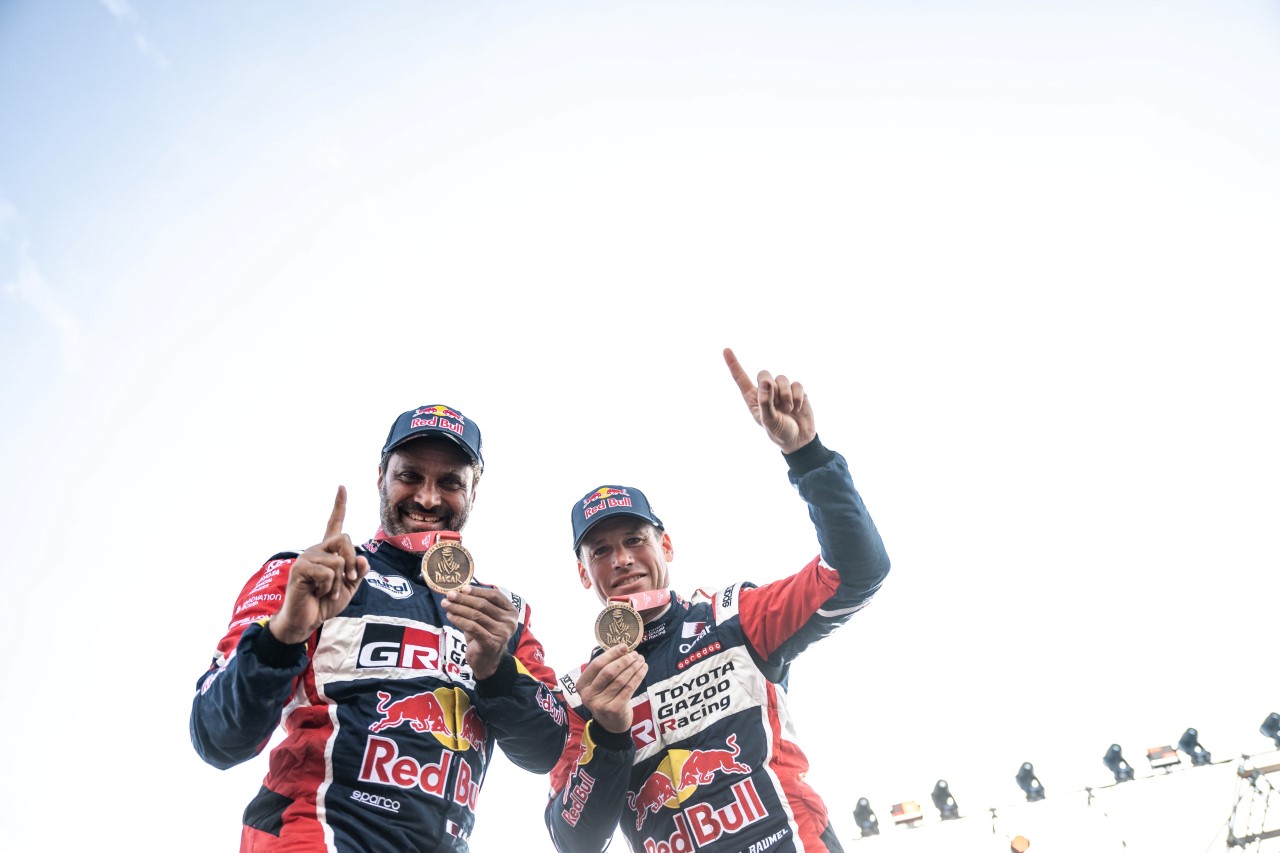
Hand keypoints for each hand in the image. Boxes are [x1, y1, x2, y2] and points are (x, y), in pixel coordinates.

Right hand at [269, 486, 369, 644]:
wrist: (306, 621)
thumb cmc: (325, 603)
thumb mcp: (349, 587)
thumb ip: (358, 572)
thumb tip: (362, 558)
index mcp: (328, 552)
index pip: (334, 524)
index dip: (339, 506)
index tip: (341, 487)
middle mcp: (316, 550)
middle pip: (345, 540)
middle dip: (352, 562)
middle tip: (348, 580)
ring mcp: (307, 558)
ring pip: (338, 561)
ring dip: (339, 583)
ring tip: (326, 592)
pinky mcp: (301, 569)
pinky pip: (328, 572)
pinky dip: (329, 587)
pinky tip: (318, 593)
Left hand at [442, 585, 518, 679]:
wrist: (487, 662)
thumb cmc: (485, 635)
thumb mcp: (486, 618)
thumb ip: (478, 605)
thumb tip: (460, 590)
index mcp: (511, 612)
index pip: (494, 596)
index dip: (478, 591)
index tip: (462, 588)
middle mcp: (509, 622)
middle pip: (483, 605)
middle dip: (464, 598)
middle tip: (449, 595)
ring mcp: (502, 633)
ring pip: (476, 615)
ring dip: (458, 608)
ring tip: (446, 604)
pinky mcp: (491, 643)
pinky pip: (472, 627)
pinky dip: (459, 620)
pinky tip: (450, 616)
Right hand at [576, 644, 647, 733]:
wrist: (610, 724)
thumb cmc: (605, 697)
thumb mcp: (599, 684)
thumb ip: (605, 668)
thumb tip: (623, 648)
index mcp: (582, 685)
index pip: (597, 665)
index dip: (611, 654)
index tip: (624, 646)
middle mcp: (588, 695)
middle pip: (609, 671)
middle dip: (624, 660)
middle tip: (635, 654)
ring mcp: (601, 704)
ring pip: (620, 679)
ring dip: (633, 667)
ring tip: (641, 660)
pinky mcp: (614, 709)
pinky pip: (629, 688)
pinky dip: (638, 677)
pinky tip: (643, 670)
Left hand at [723, 347, 816, 453]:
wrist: (799, 439)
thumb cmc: (779, 432)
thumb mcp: (769, 421)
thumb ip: (765, 402)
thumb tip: (765, 382)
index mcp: (753, 399)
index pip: (741, 379)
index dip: (733, 364)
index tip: (725, 350)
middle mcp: (766, 392)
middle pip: (763, 374)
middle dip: (771, 386)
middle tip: (777, 402)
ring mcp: (781, 390)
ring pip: (781, 378)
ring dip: (785, 395)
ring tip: (788, 409)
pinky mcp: (795, 390)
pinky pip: (796, 384)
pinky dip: (797, 397)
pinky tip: (798, 408)